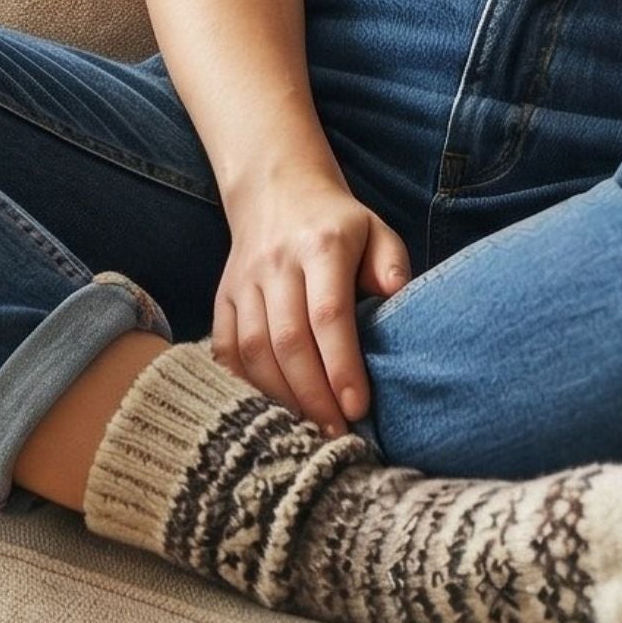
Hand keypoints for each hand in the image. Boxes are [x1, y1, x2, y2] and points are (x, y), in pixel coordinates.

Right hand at [213, 170, 411, 434]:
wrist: (276, 190)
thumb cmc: (338, 223)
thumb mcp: (376, 230)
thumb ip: (391, 264)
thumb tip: (399, 300)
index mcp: (321, 246)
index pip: (328, 314)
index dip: (341, 366)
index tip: (357, 408)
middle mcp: (276, 263)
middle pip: (288, 340)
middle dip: (313, 395)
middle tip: (336, 432)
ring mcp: (243, 280)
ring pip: (253, 350)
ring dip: (280, 397)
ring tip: (308, 428)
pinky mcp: (223, 296)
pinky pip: (225, 348)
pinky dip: (244, 384)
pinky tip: (269, 408)